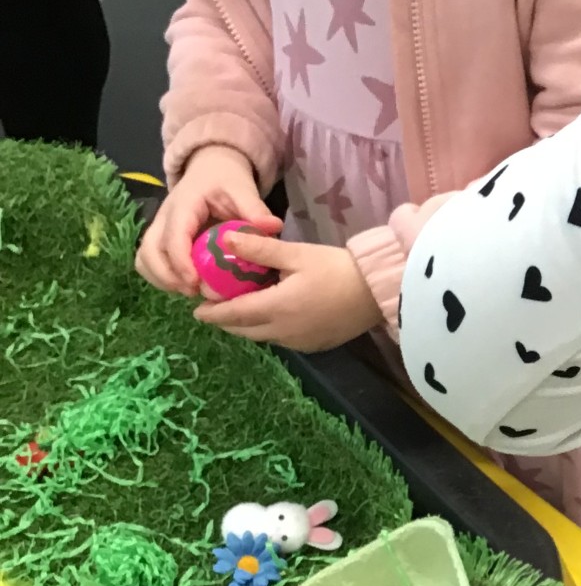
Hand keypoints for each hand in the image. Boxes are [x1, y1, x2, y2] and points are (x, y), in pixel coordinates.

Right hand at [136, 146, 281, 294]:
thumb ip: (255, 209)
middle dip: (167, 276)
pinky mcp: (159, 238)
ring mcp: (159, 228)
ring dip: (161, 279)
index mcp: (184, 205)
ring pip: (144, 258)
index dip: (180, 262)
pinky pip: (148, 261)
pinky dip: (160, 277)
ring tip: (189, 291)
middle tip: (194, 292)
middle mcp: (164, 217)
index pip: (173, 235)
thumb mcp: (242, 190)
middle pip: (149, 251)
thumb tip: (273, 227)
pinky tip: (184, 285)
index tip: (195, 282)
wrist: (210, 170)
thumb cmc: (225, 181)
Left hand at [192, 234, 379, 351]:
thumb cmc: (338, 268)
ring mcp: (299, 342)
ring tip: (241, 309)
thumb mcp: (297, 254)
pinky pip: (281, 340)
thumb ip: (259, 249)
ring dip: (248, 325)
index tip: (197, 308)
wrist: (378, 290)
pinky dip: (268, 329)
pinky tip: (272, 314)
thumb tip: (224, 239)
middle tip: (214, 309)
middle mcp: (283, 332)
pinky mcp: (314, 345)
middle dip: (226, 321)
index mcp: (276, 309)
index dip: (212, 313)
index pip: (233, 314)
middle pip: (244, 330)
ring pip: (262, 337)